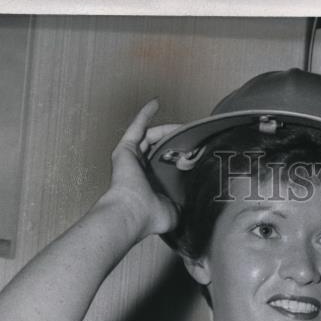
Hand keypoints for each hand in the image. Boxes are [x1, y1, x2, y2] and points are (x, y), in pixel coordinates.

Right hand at [101, 99, 182, 238]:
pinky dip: (145, 114)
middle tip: (191, 137)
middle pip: (159, 148)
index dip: (178, 157)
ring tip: (183, 125)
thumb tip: (195, 201)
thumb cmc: (150, 217)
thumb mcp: (175, 211)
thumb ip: (182, 203)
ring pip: (150, 136)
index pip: (165, 165)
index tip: (193, 153)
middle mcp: (140, 171)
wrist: (134, 212)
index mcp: (150, 185)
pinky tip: (156, 103)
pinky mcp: (125, 149)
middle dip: (175, 141)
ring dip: (166, 129)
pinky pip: (137, 127)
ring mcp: (131, 159)